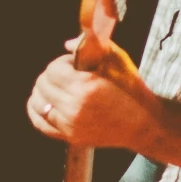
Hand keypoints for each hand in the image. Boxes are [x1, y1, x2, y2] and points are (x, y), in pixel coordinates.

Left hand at [27, 37, 152, 150]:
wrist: (143, 124)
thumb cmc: (133, 91)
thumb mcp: (118, 62)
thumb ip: (92, 48)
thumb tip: (67, 44)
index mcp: (86, 87)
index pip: (53, 69)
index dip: (61, 62)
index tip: (73, 64)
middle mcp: (74, 107)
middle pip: (43, 84)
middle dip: (52, 75)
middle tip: (66, 75)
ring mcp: (69, 125)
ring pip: (37, 102)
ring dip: (43, 91)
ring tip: (56, 88)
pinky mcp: (69, 137)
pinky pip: (39, 123)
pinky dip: (37, 110)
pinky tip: (44, 103)